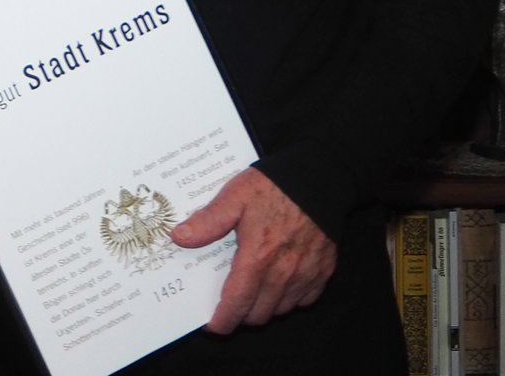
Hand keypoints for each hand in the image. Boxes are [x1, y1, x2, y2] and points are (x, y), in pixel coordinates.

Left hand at [170, 167, 336, 332]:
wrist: (320, 179)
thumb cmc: (274, 187)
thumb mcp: (234, 197)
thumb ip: (208, 221)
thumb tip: (180, 238)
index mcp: (258, 257)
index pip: (238, 301)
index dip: (224, 319)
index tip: (213, 326)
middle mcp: (284, 272)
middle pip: (259, 313)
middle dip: (242, 314)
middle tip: (230, 303)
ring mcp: (307, 274)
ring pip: (282, 309)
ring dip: (265, 307)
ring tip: (251, 292)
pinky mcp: (324, 271)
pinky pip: (305, 300)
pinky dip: (290, 299)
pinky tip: (278, 284)